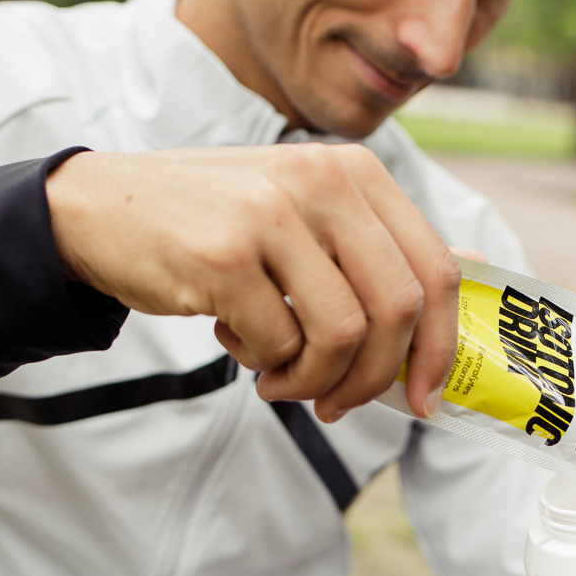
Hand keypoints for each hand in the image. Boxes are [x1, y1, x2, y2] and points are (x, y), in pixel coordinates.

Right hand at [44, 144, 461, 422]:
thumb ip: (381, 243)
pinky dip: (265, 365)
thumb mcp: (307, 213)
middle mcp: (321, 182)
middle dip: (375, 378)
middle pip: (396, 309)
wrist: (98, 208)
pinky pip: (278, 344)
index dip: (440, 346)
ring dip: (315, 380)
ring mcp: (272, 215)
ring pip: (342, 335)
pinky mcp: (223, 256)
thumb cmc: (217, 224)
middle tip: (338, 403)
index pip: (433, 268)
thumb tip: (477, 267)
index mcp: (355, 172)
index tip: (424, 398)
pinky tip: (237, 344)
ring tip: (281, 378)